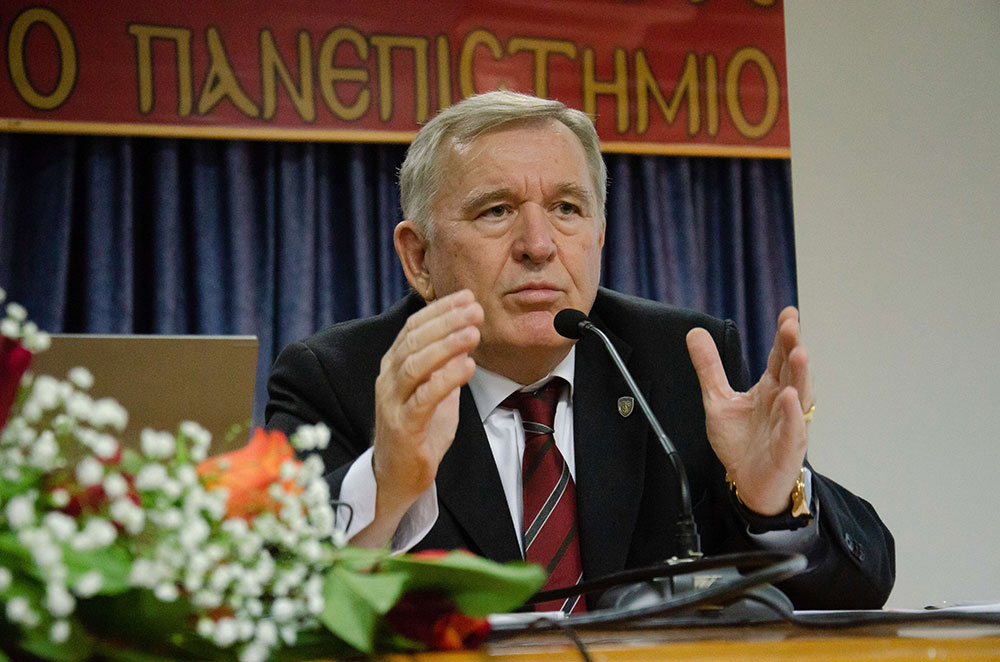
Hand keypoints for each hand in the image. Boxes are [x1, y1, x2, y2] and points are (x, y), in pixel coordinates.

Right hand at [353, 290, 482, 546]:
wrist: (396, 477)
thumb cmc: (418, 431)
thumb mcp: (433, 390)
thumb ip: (443, 363)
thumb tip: (465, 331)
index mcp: (393, 367)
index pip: (413, 328)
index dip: (439, 310)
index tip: (467, 297)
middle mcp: (388, 380)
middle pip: (414, 341)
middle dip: (446, 321)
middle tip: (475, 309)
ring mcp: (392, 403)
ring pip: (415, 365)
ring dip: (446, 345)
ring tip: (474, 333)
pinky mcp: (402, 428)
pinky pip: (424, 398)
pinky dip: (446, 379)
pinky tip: (468, 367)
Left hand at [685, 307, 812, 515]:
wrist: (747, 483)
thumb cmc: (741, 442)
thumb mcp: (718, 399)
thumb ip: (709, 367)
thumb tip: (695, 332)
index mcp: (771, 388)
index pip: (780, 356)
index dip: (784, 335)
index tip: (788, 313)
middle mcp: (785, 402)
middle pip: (793, 370)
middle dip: (793, 347)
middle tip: (791, 325)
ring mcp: (789, 425)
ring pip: (799, 396)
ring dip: (800, 374)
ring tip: (799, 352)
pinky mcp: (787, 449)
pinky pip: (792, 429)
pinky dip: (791, 413)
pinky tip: (788, 396)